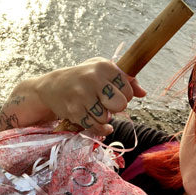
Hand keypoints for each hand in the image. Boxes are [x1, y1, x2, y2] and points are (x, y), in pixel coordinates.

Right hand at [31, 58, 146, 134]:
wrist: (52, 86)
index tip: (113, 93)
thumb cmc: (83, 77)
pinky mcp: (74, 110)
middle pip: (120, 105)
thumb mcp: (103, 70)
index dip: (124, 95)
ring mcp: (82, 96)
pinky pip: (94, 126)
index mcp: (104, 67)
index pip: (128, 90)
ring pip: (106, 117)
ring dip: (102, 116)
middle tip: (105, 103)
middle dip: (115, 107)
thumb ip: (126, 80)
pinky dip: (98, 127)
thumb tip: (143, 93)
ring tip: (93, 108)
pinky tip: (96, 121)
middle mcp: (93, 79)